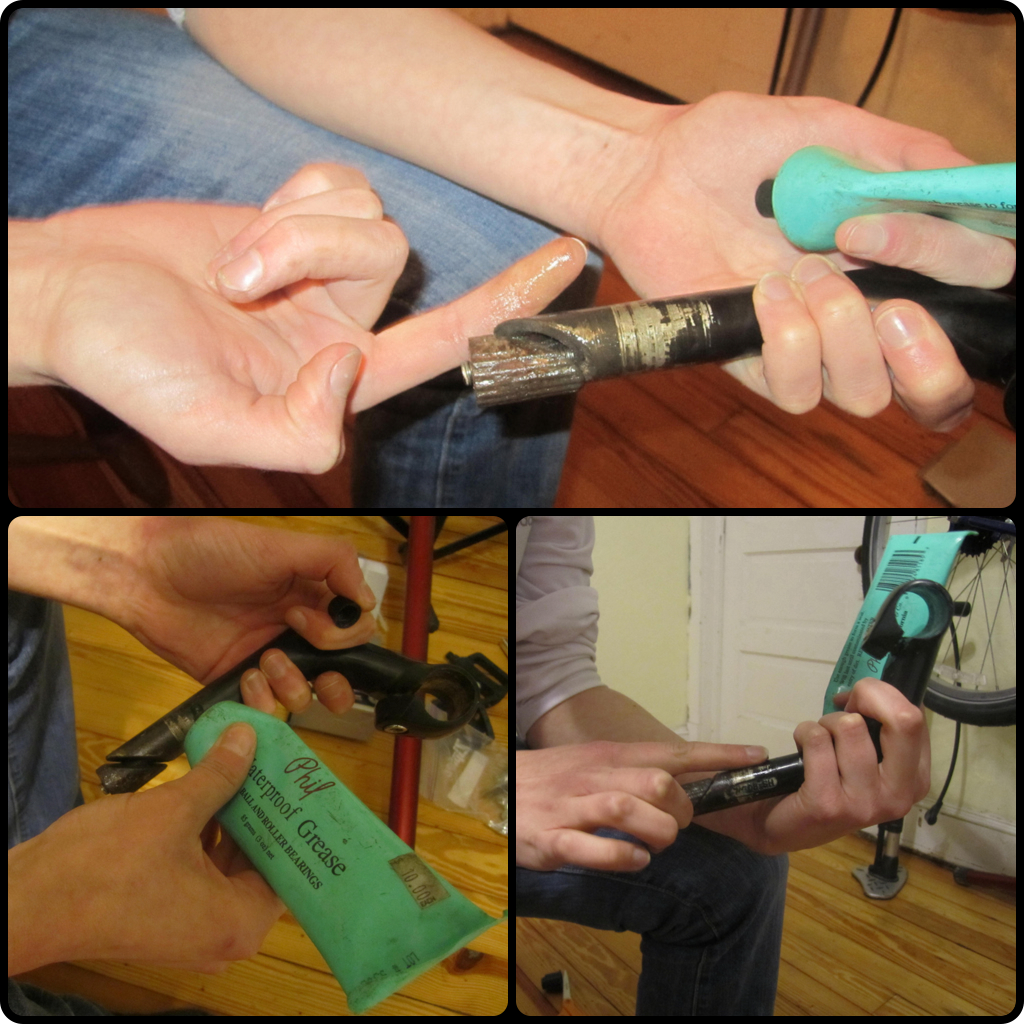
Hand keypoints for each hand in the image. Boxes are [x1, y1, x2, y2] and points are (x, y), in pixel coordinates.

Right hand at [8, 722, 283, 974]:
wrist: (27, 901)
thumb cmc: (107, 865)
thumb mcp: (174, 809)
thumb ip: (220, 774)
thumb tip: (250, 737)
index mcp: (240, 923)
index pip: (293, 870)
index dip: (300, 824)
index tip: (307, 785)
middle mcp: (224, 935)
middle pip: (264, 865)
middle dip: (268, 813)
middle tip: (282, 767)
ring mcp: (192, 927)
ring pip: (232, 864)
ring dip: (238, 817)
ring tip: (254, 766)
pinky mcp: (166, 914)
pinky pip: (203, 869)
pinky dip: (209, 831)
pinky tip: (215, 787)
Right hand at [17, 166, 585, 471]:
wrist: (73, 292)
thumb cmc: (129, 366)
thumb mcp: (210, 430)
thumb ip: (297, 429)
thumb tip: (352, 365)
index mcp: (340, 383)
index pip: (449, 347)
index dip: (511, 307)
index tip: (565, 264)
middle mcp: (342, 325)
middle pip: (396, 262)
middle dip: (325, 250)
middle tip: (242, 276)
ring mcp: (321, 269)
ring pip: (364, 218)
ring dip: (288, 233)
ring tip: (227, 267)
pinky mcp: (293, 219)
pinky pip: (335, 184)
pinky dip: (286, 201)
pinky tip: (244, 233)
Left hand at [121, 517, 374, 711]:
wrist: (146, 574)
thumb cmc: (213, 551)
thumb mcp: (281, 545)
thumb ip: (335, 563)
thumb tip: (370, 603)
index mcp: (311, 594)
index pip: (354, 627)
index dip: (341, 634)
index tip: (304, 618)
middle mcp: (295, 628)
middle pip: (338, 670)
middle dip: (335, 682)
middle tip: (316, 674)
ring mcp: (266, 657)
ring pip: (303, 693)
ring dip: (293, 686)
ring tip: (265, 664)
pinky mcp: (235, 680)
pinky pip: (263, 707)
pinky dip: (262, 703)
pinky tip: (245, 678)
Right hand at [516, 739, 768, 871]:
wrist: (494, 789)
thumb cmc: (553, 780)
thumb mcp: (595, 762)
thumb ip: (635, 770)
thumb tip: (686, 779)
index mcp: (609, 755)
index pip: (672, 751)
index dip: (717, 755)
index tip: (754, 756)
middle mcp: (594, 776)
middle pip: (657, 782)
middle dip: (683, 809)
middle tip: (678, 825)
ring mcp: (572, 807)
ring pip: (629, 810)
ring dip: (658, 833)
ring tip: (658, 845)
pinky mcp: (552, 840)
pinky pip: (595, 849)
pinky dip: (624, 859)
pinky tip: (634, 862)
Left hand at [592, 92, 1014, 429]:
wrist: (653, 170)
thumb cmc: (732, 148)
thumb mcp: (830, 131)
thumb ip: (902, 155)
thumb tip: (968, 181)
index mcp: (897, 255)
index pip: (973, 286)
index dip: (950, 265)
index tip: (874, 226)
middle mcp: (863, 308)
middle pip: (933, 386)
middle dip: (926, 357)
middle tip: (892, 309)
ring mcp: (810, 341)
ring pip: (865, 395)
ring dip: (843, 332)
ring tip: (800, 273)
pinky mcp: (756, 359)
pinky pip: (795, 391)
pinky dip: (788, 343)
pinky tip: (763, 292)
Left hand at [753, 677, 929, 853]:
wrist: (781, 824)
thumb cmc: (828, 781)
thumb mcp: (864, 753)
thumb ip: (877, 724)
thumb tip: (865, 690)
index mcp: (915, 779)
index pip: (915, 717)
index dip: (881, 696)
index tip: (858, 702)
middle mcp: (899, 795)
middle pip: (903, 720)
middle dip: (867, 697)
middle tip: (843, 708)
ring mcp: (865, 803)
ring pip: (850, 726)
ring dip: (825, 723)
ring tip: (819, 742)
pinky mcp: (828, 804)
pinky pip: (817, 741)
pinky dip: (804, 733)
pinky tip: (801, 751)